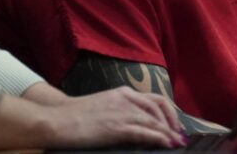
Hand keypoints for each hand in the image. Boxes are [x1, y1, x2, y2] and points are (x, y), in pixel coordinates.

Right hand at [42, 86, 184, 147]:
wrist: (57, 119)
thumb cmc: (76, 116)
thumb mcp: (102, 105)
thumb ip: (120, 110)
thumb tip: (136, 124)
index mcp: (122, 92)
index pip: (154, 99)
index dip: (168, 112)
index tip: (174, 124)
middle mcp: (125, 99)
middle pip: (159, 108)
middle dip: (172, 122)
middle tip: (179, 135)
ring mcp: (122, 112)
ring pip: (155, 121)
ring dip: (169, 133)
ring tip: (177, 142)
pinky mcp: (117, 127)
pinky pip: (145, 133)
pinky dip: (159, 138)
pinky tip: (167, 144)